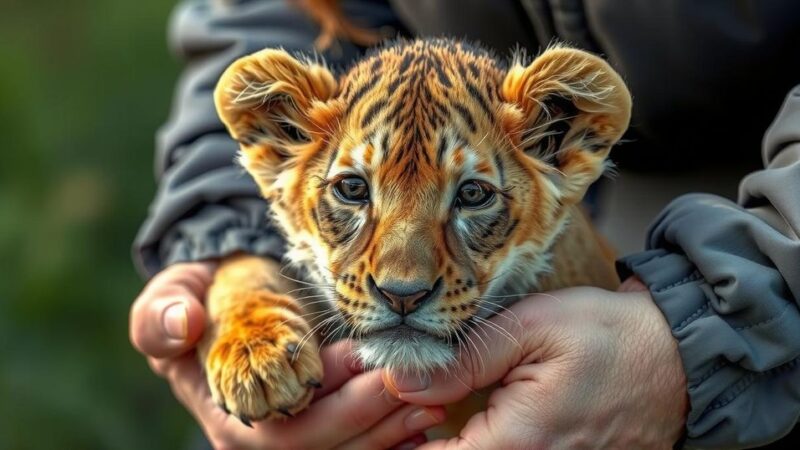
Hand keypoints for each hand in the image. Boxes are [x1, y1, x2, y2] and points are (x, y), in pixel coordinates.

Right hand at [130, 262, 445, 448]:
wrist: (226, 305)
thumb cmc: (205, 299)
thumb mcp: (175, 295)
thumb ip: (162, 313)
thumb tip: (181, 325)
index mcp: (227, 411)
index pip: (285, 422)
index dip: (331, 395)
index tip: (368, 356)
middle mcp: (258, 439)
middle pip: (323, 445)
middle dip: (373, 416)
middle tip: (419, 384)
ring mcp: (291, 442)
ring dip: (392, 433)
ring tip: (434, 405)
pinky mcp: (320, 438)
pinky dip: (393, 445)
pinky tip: (425, 430)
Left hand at [382, 280, 687, 448]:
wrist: (673, 358)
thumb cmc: (605, 337)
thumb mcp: (529, 329)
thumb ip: (463, 360)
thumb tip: (399, 380)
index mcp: (515, 444)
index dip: (396, 439)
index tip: (388, 408)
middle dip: (417, 440)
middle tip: (406, 405)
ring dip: (448, 442)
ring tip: (432, 411)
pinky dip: (479, 443)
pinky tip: (466, 420)